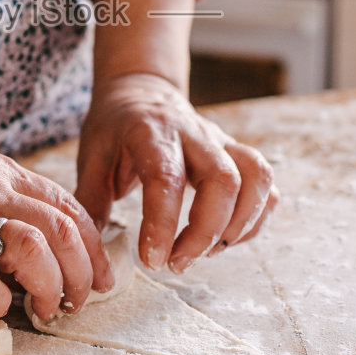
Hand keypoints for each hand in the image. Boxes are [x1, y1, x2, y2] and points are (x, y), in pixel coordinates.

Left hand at [74, 73, 277, 272]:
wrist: (142, 91)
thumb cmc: (115, 128)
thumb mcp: (92, 157)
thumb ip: (90, 202)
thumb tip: (90, 250)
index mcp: (151, 132)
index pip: (166, 177)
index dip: (163, 223)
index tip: (153, 260)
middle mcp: (194, 133)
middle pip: (223, 180)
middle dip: (206, 232)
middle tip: (178, 263)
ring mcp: (221, 142)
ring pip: (255, 178)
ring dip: (239, 225)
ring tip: (207, 252)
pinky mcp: (237, 153)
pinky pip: (265, 183)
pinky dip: (255, 217)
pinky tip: (226, 237)